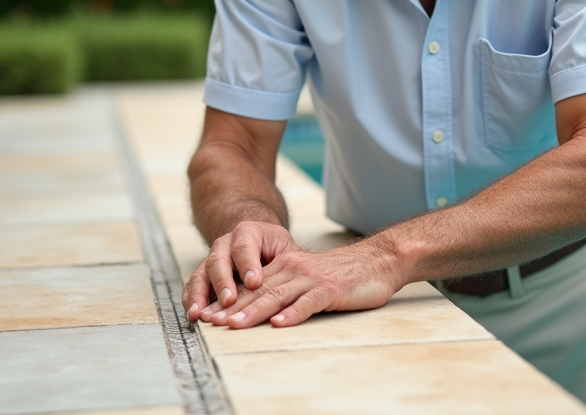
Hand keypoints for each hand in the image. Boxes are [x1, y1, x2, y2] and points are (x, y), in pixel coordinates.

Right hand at [182, 220, 296, 321]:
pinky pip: (193, 285)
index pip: (245, 246)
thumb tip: (303, 279)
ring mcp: (212, 258)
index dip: (248, 264)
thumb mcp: (286, 249)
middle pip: (220, 260)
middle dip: (224, 282)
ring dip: (201, 294)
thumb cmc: (275, 248)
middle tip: (230, 300)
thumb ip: (290, 262)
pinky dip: (192, 299)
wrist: (255, 240)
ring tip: (203, 313)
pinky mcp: (204, 275)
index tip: (254, 282)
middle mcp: (225, 244)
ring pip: (202, 273)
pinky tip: (194, 314)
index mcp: (248, 233)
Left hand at [206, 235, 404, 328]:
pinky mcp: (331, 289)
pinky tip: (280, 324)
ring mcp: (312, 279)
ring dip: (254, 312)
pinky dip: (293, 313)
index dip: (228, 301)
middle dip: (232, 308)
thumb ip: (286, 288)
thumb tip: (261, 311)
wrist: (377, 261)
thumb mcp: (307, 278)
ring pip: (277, 295)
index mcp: (286, 267)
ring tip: (235, 325)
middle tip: (210, 322)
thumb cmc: (341, 275)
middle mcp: (294, 269)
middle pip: (258, 291)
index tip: (207, 316)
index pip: (251, 286)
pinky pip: (309, 302)